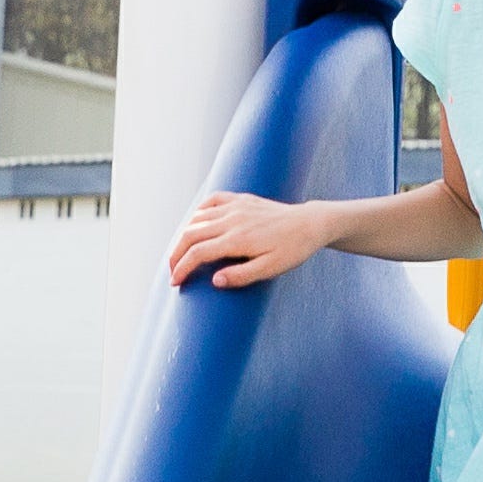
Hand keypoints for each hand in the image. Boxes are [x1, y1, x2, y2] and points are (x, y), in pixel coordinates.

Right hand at [165, 191, 325, 291]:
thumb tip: (214, 281)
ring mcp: (235, 206)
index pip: (198, 253)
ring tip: (182, 253)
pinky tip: (195, 223)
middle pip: (190, 234)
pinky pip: (211, 201)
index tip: (175, 282)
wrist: (309, 224)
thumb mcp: (271, 269)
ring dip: (184, 235)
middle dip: (176, 254)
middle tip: (173, 271)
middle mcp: (232, 219)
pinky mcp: (240, 199)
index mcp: (237, 239)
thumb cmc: (292, 249)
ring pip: (197, 218)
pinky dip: (198, 212)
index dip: (182, 268)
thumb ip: (241, 276)